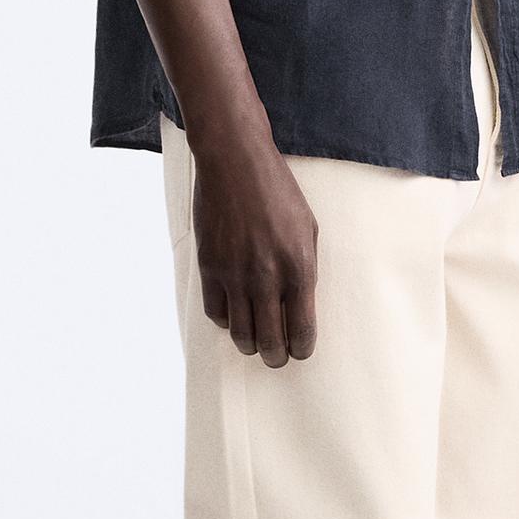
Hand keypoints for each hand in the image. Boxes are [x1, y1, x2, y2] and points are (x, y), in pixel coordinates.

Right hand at [190, 129, 319, 365]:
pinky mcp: (209, 267)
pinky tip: (234, 315)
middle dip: (276, 356)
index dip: (302, 348)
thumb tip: (299, 303)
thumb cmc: (277, 191)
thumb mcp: (308, 227)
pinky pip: (216, 312)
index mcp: (299, 267)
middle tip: (277, 357)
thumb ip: (305, 268)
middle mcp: (267, 277)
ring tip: (255, 343)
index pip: (302, 329)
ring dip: (250, 345)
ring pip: (241, 333)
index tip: (300, 350)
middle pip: (271, 341)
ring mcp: (235, 274)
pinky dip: (226, 321)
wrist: (235, 162)